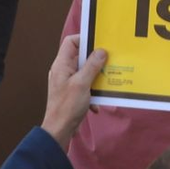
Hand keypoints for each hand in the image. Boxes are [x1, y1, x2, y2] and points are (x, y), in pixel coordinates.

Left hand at [41, 34, 106, 149]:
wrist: (59, 129)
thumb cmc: (67, 106)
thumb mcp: (82, 84)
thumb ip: (92, 66)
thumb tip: (101, 51)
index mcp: (62, 64)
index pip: (71, 42)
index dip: (84, 39)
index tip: (100, 43)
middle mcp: (63, 70)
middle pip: (80, 57)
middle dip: (95, 62)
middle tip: (110, 63)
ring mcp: (67, 82)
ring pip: (85, 73)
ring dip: (96, 80)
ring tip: (106, 85)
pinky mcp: (72, 93)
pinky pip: (85, 87)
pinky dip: (92, 94)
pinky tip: (96, 105)